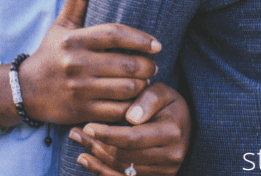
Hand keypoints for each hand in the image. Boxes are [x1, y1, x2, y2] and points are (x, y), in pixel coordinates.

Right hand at [19, 0, 161, 124]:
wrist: (25, 90)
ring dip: (142, 85)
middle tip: (153, 65)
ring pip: (125, 89)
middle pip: (125, 64)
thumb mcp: (62, 24)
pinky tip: (135, 100)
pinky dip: (131, 106)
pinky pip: (117, 111)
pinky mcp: (82, 111)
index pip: (114, 34)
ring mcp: (80, 89)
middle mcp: (77, 63)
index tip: (157, 45)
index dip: (140, 39)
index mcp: (74, 40)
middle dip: (147, 66)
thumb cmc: (50, 52)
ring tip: (146, 81)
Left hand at [68, 82, 189, 175]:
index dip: (108, 134)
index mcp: (172, 133)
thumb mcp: (162, 92)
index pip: (133, 138)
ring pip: (122, 170)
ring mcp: (164, 172)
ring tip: (78, 142)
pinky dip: (103, 172)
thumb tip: (130, 118)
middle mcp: (171, 157)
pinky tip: (87, 160)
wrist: (184, 124)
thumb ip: (147, 99)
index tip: (88, 126)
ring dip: (96, 158)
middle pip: (125, 156)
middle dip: (97, 145)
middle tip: (76, 132)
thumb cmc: (168, 103)